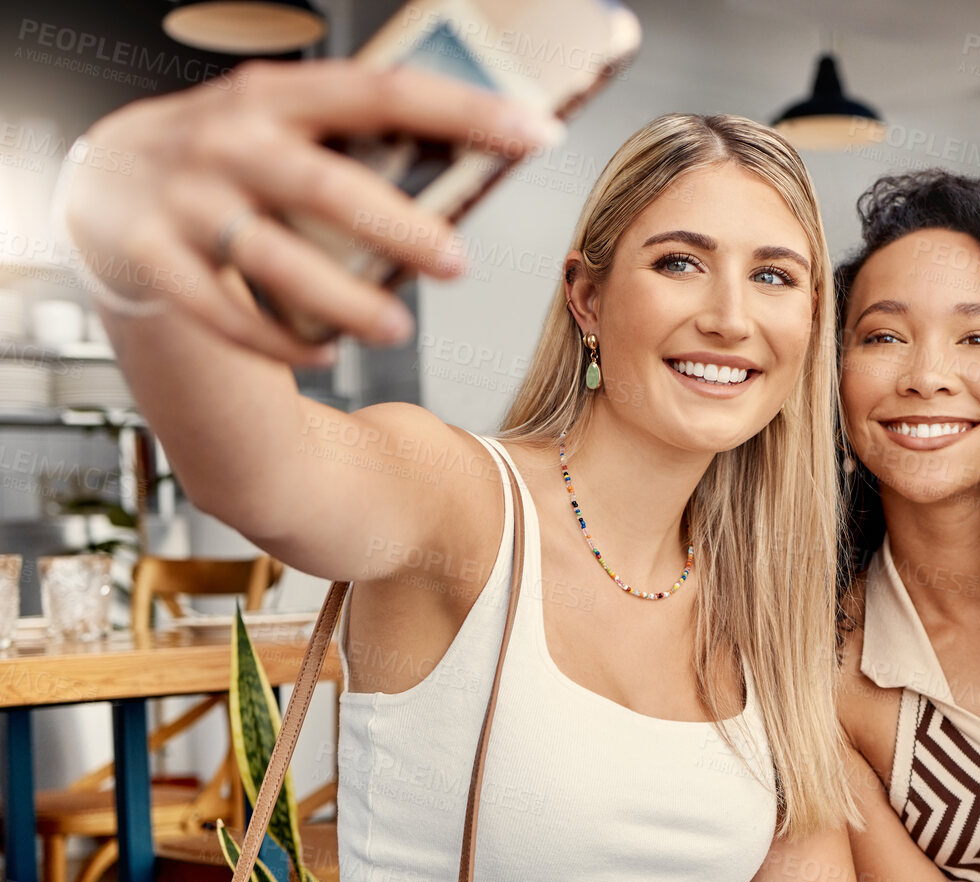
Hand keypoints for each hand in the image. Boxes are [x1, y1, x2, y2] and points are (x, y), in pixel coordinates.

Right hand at [63, 60, 558, 364]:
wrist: (105, 178)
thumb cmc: (230, 154)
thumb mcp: (286, 123)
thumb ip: (361, 139)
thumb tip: (477, 160)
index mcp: (276, 96)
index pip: (383, 92)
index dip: (464, 111)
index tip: (535, 132)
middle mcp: (228, 141)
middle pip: (323, 186)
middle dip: (396, 227)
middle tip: (456, 261)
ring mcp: (185, 202)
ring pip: (272, 259)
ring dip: (344, 300)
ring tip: (398, 327)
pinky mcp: (152, 260)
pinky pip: (222, 313)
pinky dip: (279, 341)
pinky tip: (326, 354)